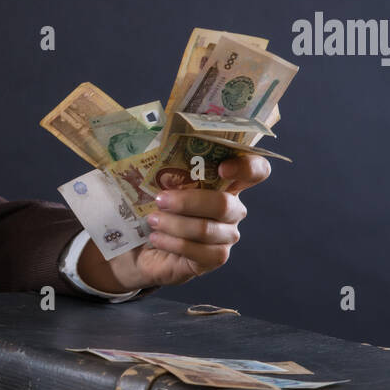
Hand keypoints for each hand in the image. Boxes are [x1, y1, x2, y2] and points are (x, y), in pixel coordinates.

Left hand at [79, 153, 271, 289]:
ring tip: (151, 220)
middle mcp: (231, 208)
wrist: (134, 245)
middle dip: (189, 201)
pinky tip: (156, 238)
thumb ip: (160, 157)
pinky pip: (200, 252)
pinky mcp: (214, 258)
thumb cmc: (148, 205)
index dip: (247, 166)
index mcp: (223, 182)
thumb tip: (153, 132)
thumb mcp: (150, 179)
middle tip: (160, 199)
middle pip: (225, 204)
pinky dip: (174, 243)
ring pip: (208, 230)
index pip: (255, 170)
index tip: (223, 167)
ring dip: (175, 224)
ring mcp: (225, 235)